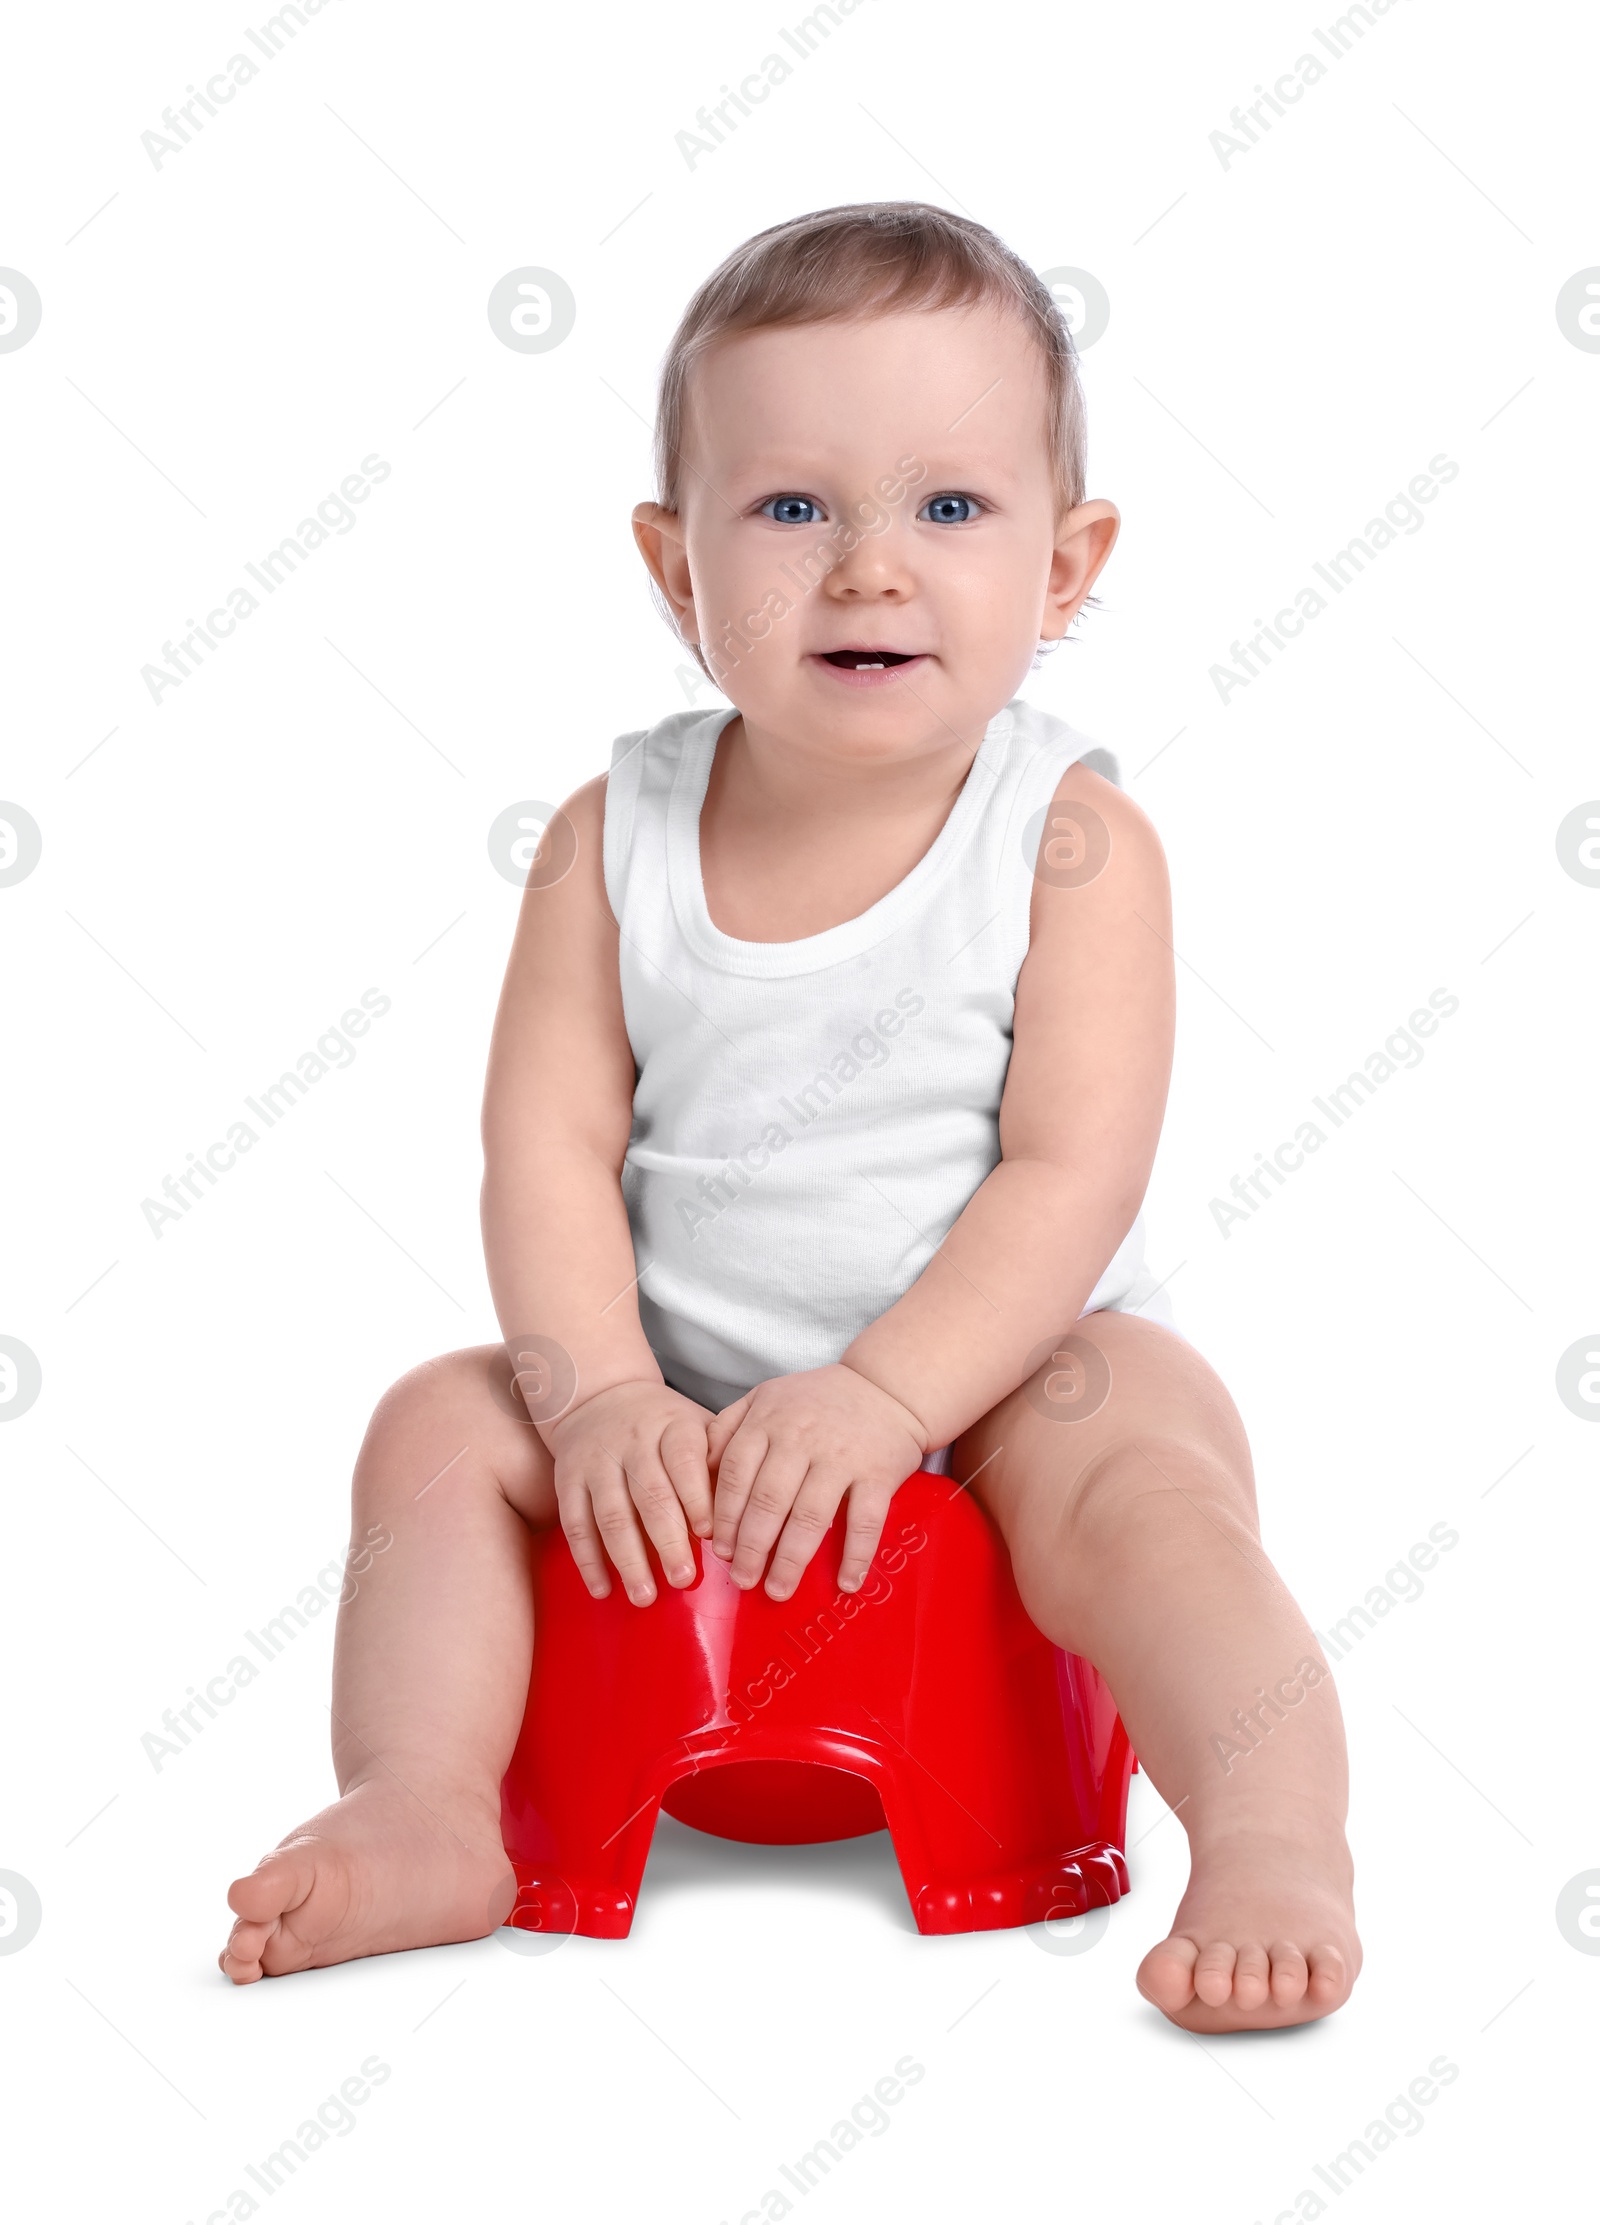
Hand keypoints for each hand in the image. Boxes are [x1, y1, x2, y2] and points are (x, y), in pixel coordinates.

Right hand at [541, 1380, 713, 1606]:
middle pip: (650, 1494)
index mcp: (673, 1427)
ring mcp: (597, 1460)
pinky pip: (575, 1523)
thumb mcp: (696, 1425)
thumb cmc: (664, 1425)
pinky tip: (603, 1589)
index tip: (709, 1535)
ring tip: (645, 1595)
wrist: (600, 1394)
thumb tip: (748, 1510)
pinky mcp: (568, 1479)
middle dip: (667, 1541)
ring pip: (612, 1514)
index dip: (696, 1498)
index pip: (684, 1461)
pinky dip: (587, 1560)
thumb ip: (720, 1459)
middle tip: (683, 1579)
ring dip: (628, 1559)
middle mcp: (633, 1442)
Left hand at [706, 1364, 927, 1600]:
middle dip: (751, 1547)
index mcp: (768, 1421)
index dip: (725, 1516)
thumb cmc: (817, 1401)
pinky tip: (845, 1582)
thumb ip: (727, 1427)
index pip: (736, 1474)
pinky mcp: (879, 1472)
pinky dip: (856, 1555)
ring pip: (810, 1515)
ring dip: (791, 1559)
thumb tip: (700, 1472)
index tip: (719, 1550)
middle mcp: (801, 1439)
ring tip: (778, 1589)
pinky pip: (866, 1520)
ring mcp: (842, 1457)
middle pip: (768, 1500)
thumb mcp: (764, 1397)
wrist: (885, 1386)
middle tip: (742, 1580)